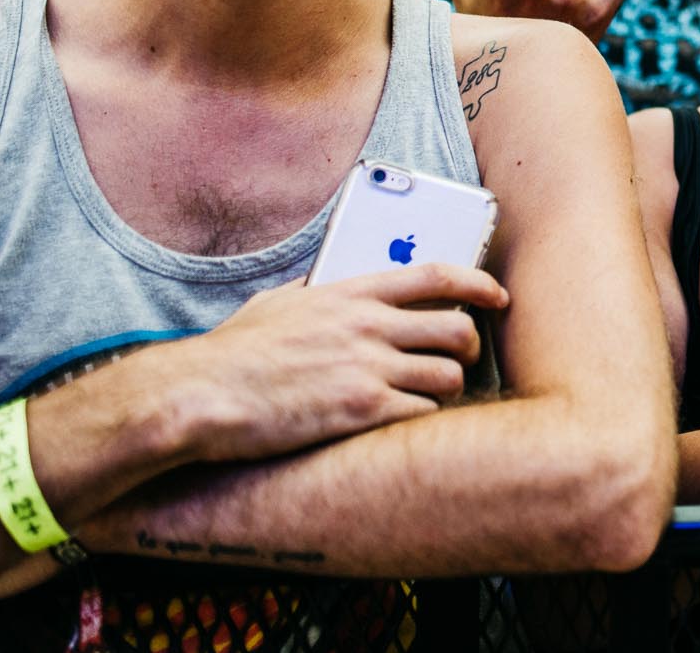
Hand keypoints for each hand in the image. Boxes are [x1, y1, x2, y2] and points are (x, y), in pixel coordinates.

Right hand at [172, 263, 506, 464]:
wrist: (200, 397)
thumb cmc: (231, 354)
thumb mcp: (276, 304)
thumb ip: (314, 293)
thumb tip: (326, 284)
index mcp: (352, 294)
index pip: (438, 276)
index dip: (480, 285)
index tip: (499, 297)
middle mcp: (369, 327)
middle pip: (457, 330)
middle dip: (469, 348)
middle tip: (462, 361)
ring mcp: (368, 369)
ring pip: (447, 376)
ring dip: (445, 390)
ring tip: (426, 398)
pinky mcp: (361, 411)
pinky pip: (421, 414)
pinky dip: (421, 420)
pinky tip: (402, 424)